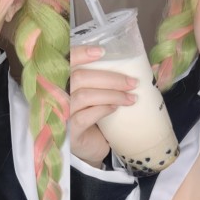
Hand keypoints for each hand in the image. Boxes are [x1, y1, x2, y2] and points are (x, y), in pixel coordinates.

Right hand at [70, 45, 137, 166]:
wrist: (91, 147)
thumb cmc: (94, 115)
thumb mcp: (98, 95)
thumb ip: (106, 80)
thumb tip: (143, 67)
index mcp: (61, 80)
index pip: (66, 60)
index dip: (80, 53)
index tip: (102, 51)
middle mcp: (56, 94)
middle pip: (79, 77)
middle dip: (110, 78)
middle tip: (133, 83)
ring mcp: (60, 113)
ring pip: (84, 96)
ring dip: (112, 95)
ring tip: (131, 98)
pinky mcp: (68, 131)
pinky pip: (84, 117)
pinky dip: (103, 110)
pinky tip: (115, 109)